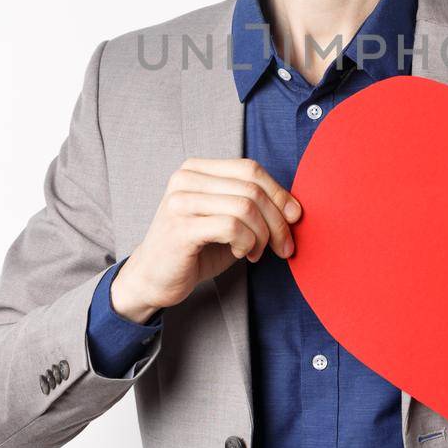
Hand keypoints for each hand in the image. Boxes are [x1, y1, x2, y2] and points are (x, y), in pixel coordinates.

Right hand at [110, 157, 301, 323]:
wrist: (152, 279)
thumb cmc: (195, 250)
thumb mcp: (226, 220)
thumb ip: (252, 206)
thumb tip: (294, 208)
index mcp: (197, 169)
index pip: (250, 169)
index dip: (279, 193)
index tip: (295, 218)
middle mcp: (186, 178)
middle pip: (252, 188)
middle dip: (278, 221)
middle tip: (284, 247)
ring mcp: (181, 201)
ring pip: (245, 207)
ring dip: (262, 235)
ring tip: (256, 252)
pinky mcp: (181, 227)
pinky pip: (232, 226)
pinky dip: (247, 242)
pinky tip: (241, 253)